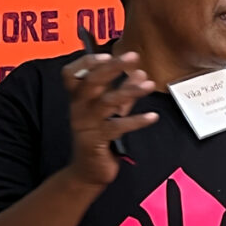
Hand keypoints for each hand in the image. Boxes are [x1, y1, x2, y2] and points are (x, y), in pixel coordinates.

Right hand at [61, 51, 157, 186]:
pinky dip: (137, 120)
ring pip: (106, 102)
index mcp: (78, 98)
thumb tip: (140, 72)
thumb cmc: (99, 137)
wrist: (88, 171)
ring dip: (129, 91)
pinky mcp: (97, 141)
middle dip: (113, 66)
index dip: (86, 62)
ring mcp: (87, 124)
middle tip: (134, 56)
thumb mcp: (111, 112)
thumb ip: (124, 92)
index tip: (107, 53)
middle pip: (91, 81)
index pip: (71, 74)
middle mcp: (78, 108)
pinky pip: (118, 127)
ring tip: (149, 85)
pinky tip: (153, 116)